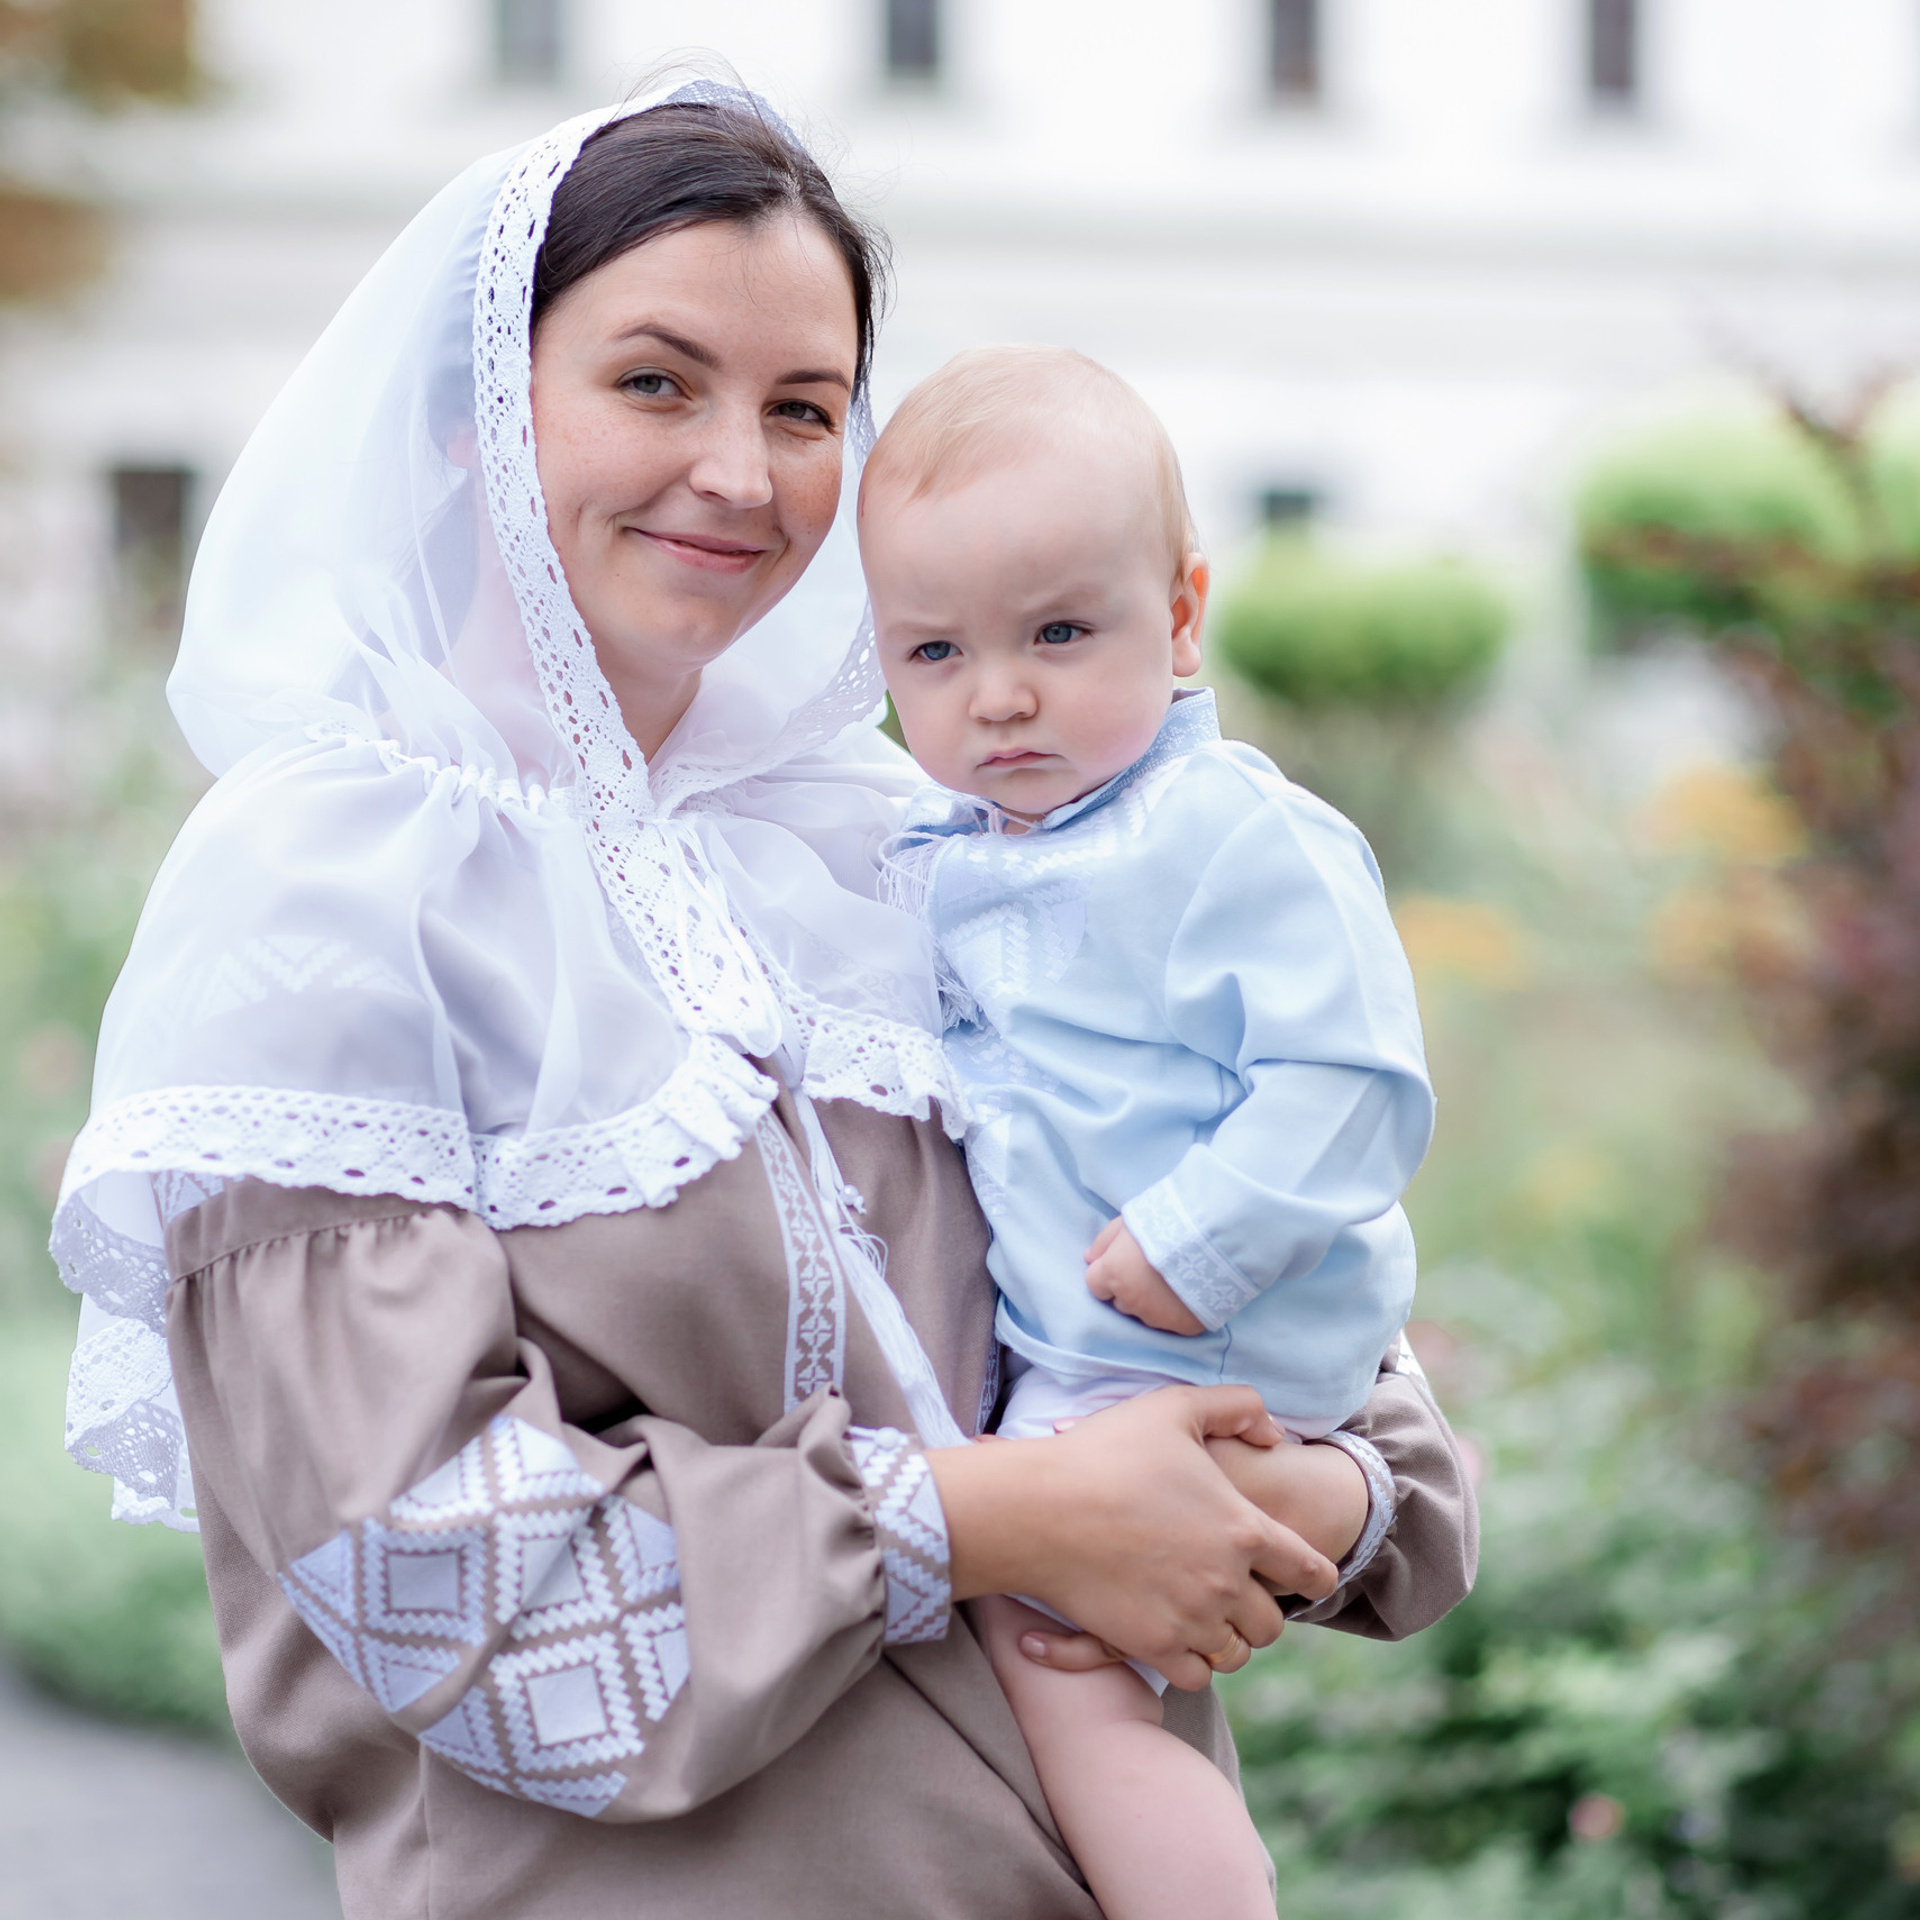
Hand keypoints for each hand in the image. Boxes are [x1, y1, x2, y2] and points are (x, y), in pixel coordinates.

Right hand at [1018, 1437, 1369, 1673]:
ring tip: (1208, 1619)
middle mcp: (1226, 1581)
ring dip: (1228, 1638)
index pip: (1309, 1571)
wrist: (1039, 1509)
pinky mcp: (1152, 1645)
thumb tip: (1275, 1434)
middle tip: (1238, 1594)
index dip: (1316, 1576)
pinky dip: (1193, 1662)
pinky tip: (1177, 1638)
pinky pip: (1196, 1675)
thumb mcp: (1175, 1407)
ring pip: (1236, 1653)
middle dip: (1262, 1609)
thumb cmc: (1105, 1452)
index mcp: (1243, 1528)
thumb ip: (1237, 1406)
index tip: (1308, 1579)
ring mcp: (1190, 1618)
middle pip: (1272, 1622)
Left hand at [1083, 1219, 1205, 1334]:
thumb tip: (1088, 1258)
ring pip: (1145, 1315)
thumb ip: (1103, 1241)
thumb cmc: (1165, 1223)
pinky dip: (1176, 1313)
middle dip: (1130, 1290)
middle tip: (1152, 1272)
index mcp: (1112, 1275)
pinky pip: (1172, 1324)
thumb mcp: (1129, 1222)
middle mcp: (1130, 1301)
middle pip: (1120, 1303)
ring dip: (1152, 1303)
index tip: (1125, 1265)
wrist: (1212, 1236)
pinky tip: (1188, 1295)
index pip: (1096, 1285)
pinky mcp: (1181, 1327)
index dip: (1108, 1275)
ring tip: (1172, 1282)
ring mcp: (1156, 1317)